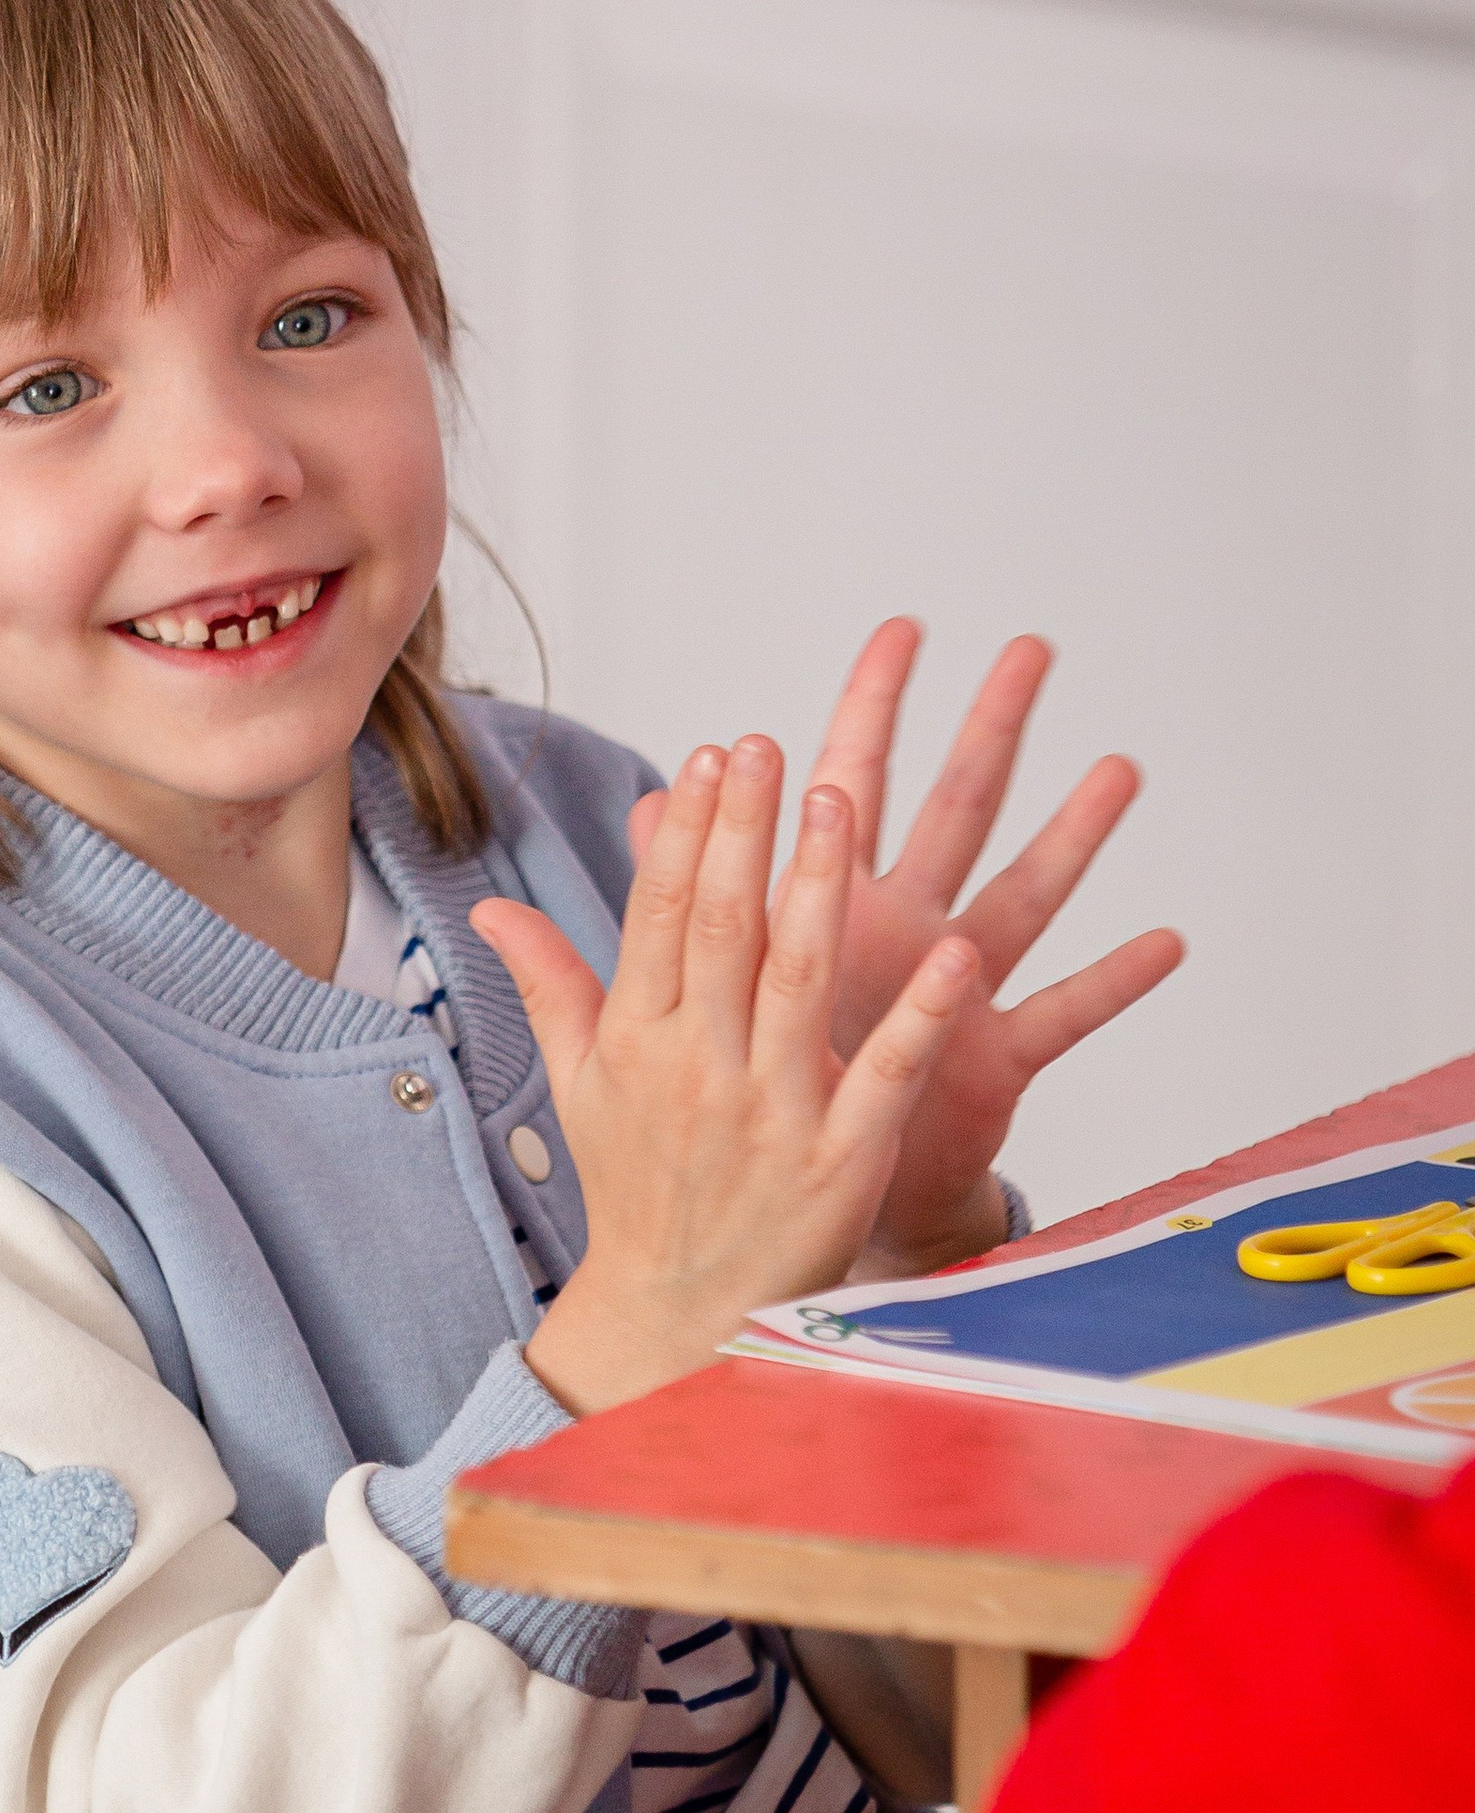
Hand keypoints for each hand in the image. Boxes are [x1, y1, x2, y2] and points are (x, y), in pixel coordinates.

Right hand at [475, 734, 980, 1417]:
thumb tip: (494, 909)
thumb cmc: (638, 1188)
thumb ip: (551, 984)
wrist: (678, 1312)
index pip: (660, 915)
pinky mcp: (842, 1161)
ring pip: (798, 982)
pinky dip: (919, 1016)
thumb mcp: (580, 1085)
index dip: (688, 833)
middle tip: (771, 749)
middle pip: (723, 930)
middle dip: (746, 834)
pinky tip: (954, 954)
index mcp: (640, 1042)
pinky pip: (884, 1075)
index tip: (714, 757)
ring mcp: (773, 1114)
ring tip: (840, 801)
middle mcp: (700, 1069)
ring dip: (820, 888)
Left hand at [631, 623, 1184, 1270]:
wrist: (804, 1183)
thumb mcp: (723, 978)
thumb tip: (645, 808)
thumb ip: (687, 892)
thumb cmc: (773, 1071)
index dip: (870, 709)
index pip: (852, 783)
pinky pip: (1062, 1011)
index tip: (902, 629)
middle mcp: (906, 926)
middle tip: (1032, 652)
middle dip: (988, 730)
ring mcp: (956, 984)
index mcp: (836, 904)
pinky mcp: (990, 1053)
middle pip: (954, 810)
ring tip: (1119, 771)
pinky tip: (1167, 942)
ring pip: (1022, 891)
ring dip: (1071, 834)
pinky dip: (1113, 981)